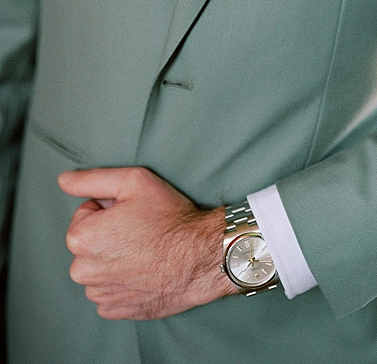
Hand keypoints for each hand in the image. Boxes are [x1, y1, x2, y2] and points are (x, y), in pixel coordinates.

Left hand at [58, 166, 237, 320]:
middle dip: (109, 234)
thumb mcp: (134, 181)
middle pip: (90, 242)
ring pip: (98, 268)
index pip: (85, 213)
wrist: (200, 257)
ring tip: (145, 251)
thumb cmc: (169, 218)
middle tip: (140, 230)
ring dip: (114, 259)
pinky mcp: (115, 311)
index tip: (132, 213)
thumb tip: (63, 180)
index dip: (110, 208)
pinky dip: (122, 283)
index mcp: (81, 238)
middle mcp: (83, 270)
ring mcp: (99, 294)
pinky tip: (144, 272)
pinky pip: (109, 292)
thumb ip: (93, 179)